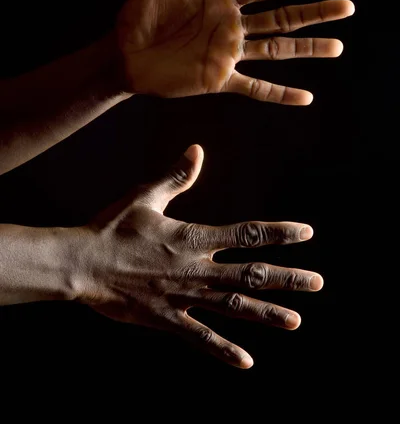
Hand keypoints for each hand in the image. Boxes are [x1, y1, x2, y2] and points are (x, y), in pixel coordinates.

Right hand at [75, 145, 322, 368]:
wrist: (81, 264)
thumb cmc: (111, 227)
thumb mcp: (145, 197)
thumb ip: (176, 177)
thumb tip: (197, 151)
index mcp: (193, 237)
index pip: (247, 235)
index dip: (279, 233)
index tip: (306, 233)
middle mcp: (195, 268)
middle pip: (250, 274)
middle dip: (287, 278)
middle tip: (317, 283)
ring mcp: (183, 296)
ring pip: (234, 307)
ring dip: (267, 313)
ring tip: (296, 320)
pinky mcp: (167, 319)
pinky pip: (201, 338)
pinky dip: (224, 350)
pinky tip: (247, 362)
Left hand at [117, 0, 353, 104]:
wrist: (124, 55)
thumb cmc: (138, 16)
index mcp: (222, 1)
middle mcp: (232, 27)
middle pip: (282, 18)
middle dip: (314, 13)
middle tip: (347, 8)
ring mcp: (228, 54)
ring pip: (277, 50)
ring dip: (307, 48)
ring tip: (336, 46)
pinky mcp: (219, 79)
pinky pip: (255, 88)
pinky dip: (280, 94)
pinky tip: (305, 97)